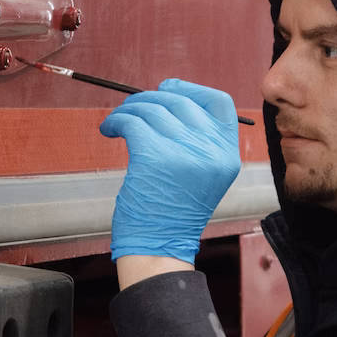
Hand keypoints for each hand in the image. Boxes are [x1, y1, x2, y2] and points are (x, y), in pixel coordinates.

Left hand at [100, 79, 241, 262]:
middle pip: (181, 101)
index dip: (193, 90)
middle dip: (150, 98)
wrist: (160, 247)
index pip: (220, 103)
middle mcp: (212, 151)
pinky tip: (109, 130)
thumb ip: (198, 142)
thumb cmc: (174, 212)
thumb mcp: (204, 175)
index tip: (168, 89)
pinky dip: (116, 121)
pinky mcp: (155, 156)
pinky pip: (132, 122)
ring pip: (152, 109)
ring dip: (128, 110)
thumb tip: (168, 100)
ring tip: (116, 122)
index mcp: (228, 155)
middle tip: (132, 107)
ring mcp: (185, 152)